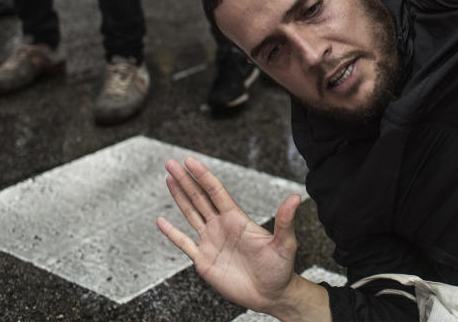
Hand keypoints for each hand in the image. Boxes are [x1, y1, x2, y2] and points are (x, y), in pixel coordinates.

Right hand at [156, 158, 327, 319]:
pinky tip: (161, 221)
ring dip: (179, 197)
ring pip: (191, 214)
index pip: (216, 192)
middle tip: (171, 163)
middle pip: (199, 198)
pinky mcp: (204, 260)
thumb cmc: (280, 269)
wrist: (271, 294)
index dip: (202, 176)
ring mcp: (211, 242)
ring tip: (169, 179)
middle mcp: (222, 226)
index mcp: (237, 219)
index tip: (190, 161)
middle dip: (185, 180)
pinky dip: (172, 233)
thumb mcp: (284, 243)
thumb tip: (297, 197)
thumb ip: (285, 221)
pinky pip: (184, 244)